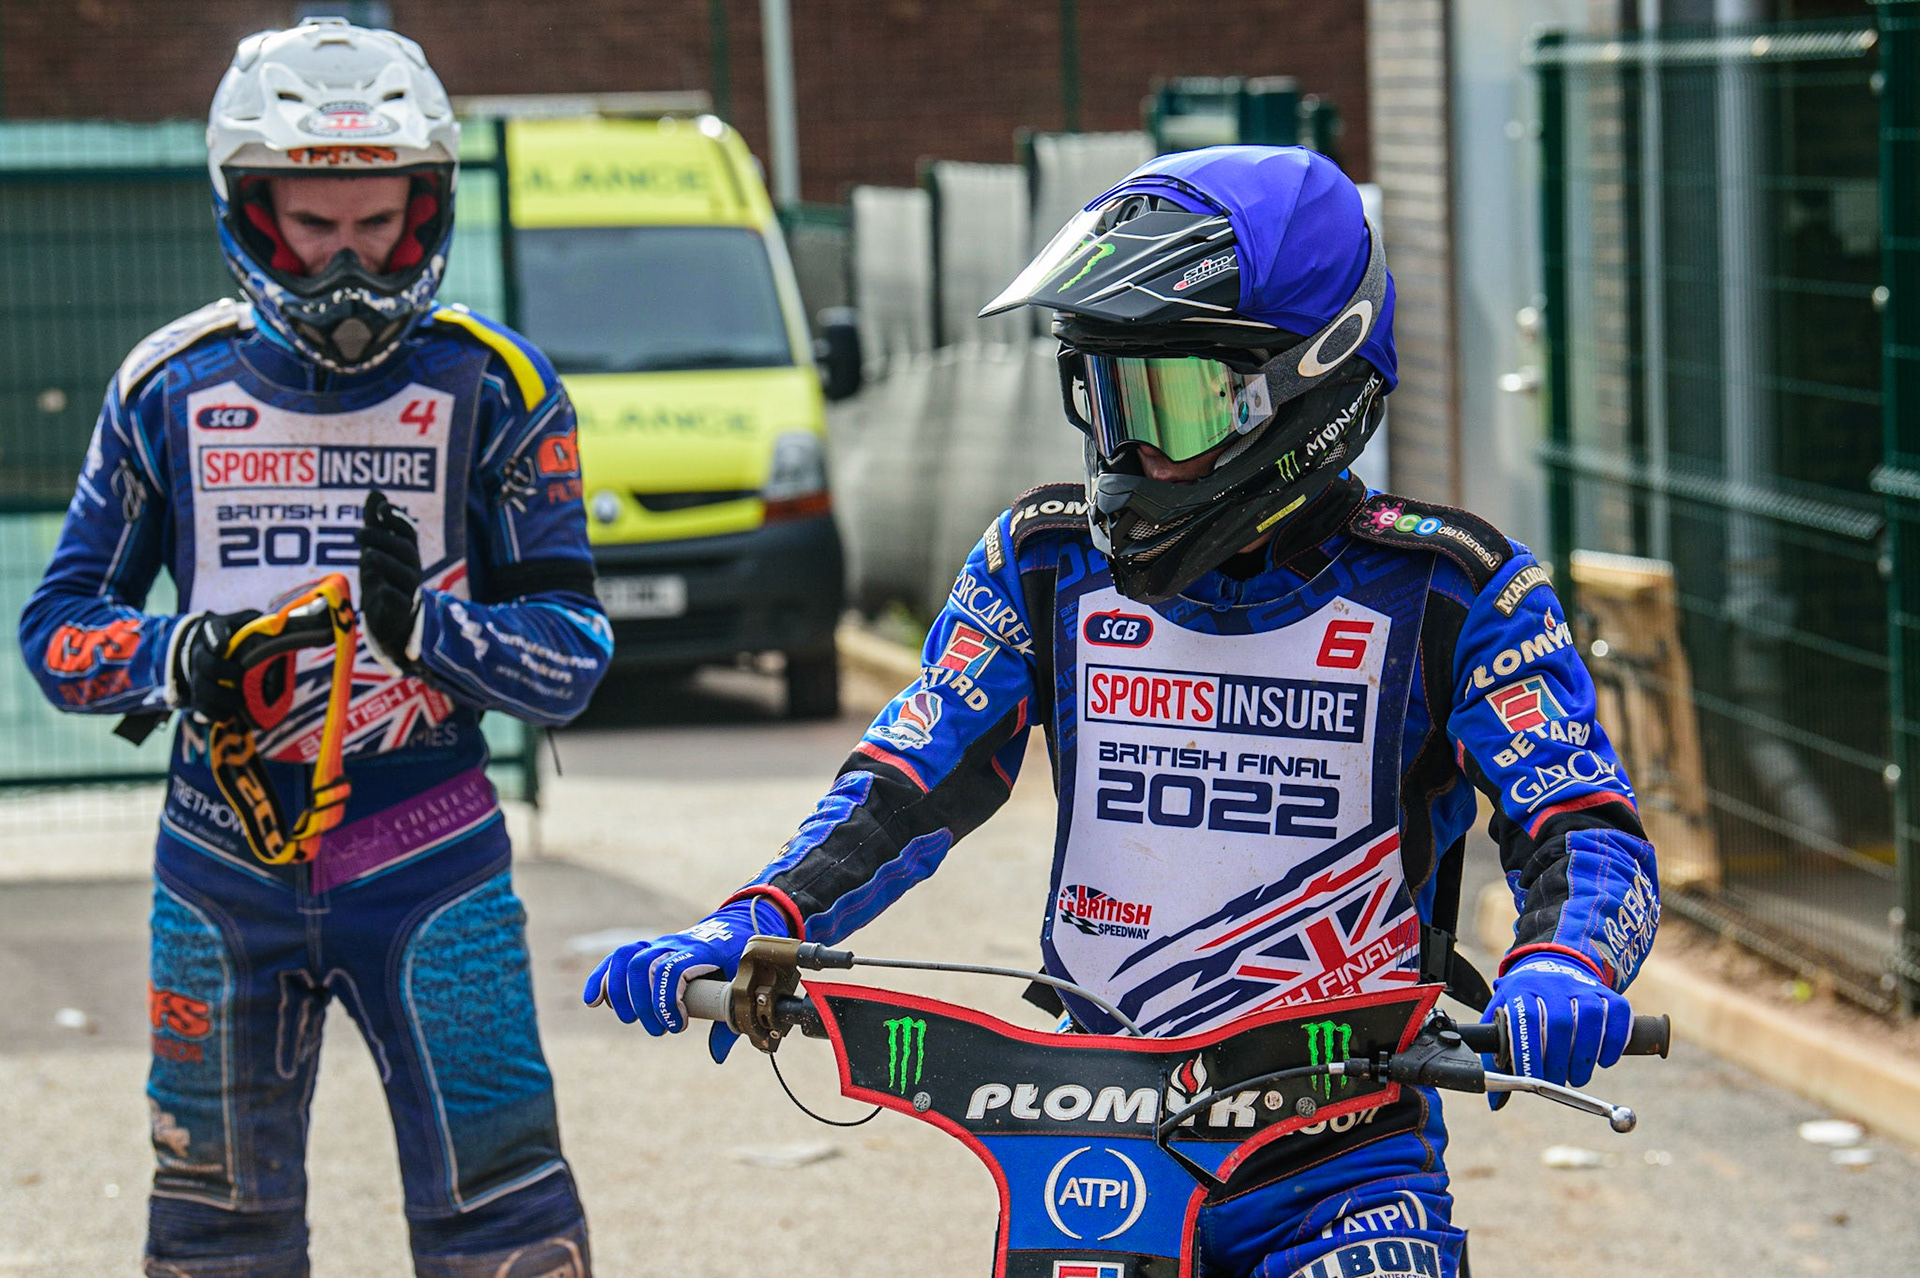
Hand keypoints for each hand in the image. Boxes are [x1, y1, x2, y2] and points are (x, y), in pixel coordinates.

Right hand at [171, 609, 263, 724]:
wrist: (212, 646)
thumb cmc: (237, 632)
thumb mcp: (247, 621)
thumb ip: (262, 623)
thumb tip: (283, 626)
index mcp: (214, 630)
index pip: (212, 630)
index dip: (215, 638)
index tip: (222, 646)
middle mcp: (201, 652)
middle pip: (204, 663)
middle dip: (223, 672)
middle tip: (241, 679)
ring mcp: (197, 674)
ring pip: (201, 688)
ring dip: (220, 697)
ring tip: (240, 702)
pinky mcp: (198, 693)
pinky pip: (201, 706)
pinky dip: (214, 713)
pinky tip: (229, 717)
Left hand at [359, 489, 422, 673]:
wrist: (388, 618)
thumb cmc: (382, 577)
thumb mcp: (375, 549)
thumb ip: (376, 523)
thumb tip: (375, 492)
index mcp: (406, 552)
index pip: (408, 532)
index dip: (398, 519)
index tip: (382, 508)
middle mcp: (411, 568)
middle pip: (405, 550)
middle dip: (384, 540)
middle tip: (358, 533)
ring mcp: (408, 589)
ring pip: (404, 574)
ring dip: (387, 563)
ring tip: (366, 556)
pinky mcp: (401, 611)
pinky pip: (400, 601)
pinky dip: (391, 594)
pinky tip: (379, 589)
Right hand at [583, 898, 790, 1062]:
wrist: (733, 927)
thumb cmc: (738, 960)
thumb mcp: (741, 984)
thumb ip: (730, 1018)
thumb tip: (716, 1056)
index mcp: (700, 951)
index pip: (671, 970)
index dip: (668, 1001)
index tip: (678, 1026)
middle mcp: (674, 944)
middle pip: (643, 964)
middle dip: (644, 1002)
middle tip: (657, 1030)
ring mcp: (657, 944)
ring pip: (625, 957)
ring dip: (619, 992)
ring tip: (629, 1020)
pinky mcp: (646, 950)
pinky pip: (616, 958)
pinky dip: (601, 978)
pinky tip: (592, 1001)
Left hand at [1483, 953, 1631, 1102]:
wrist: (1549, 969)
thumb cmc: (1522, 1006)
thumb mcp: (1501, 1021)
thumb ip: (1497, 1059)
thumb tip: (1495, 1101)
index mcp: (1521, 989)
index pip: (1526, 1020)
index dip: (1530, 1053)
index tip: (1532, 1080)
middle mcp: (1552, 983)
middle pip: (1560, 1021)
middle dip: (1559, 1060)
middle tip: (1556, 1084)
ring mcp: (1582, 985)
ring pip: (1591, 1016)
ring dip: (1586, 1054)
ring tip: (1578, 1078)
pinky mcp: (1607, 992)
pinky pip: (1618, 1013)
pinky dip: (1615, 1041)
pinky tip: (1605, 1061)